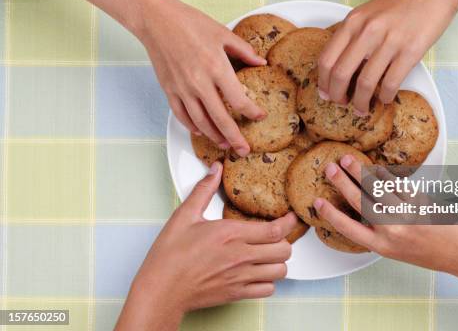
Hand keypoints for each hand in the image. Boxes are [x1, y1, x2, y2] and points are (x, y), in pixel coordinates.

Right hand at [117, 162, 296, 329]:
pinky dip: (268, 281)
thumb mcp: (184, 216)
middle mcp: (240, 256)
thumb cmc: (170, 255)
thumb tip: (215, 169)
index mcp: (230, 234)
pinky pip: (267, 290)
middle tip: (276, 236)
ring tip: (268, 254)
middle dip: (284, 242)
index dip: (288, 223)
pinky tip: (258, 273)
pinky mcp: (236, 294)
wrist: (161, 288)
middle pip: (284, 250)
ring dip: (278, 261)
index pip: (274, 230)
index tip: (291, 217)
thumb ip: (204, 190)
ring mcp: (240, 277)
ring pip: (280, 271)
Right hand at [138, 0, 266, 156]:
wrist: (157, 20)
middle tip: (244, 150)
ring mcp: (182, 89)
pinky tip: (201, 132)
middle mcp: (199, 83)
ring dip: (214, 136)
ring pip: (200, 122)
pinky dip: (192, 127)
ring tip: (225, 144)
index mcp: (216, 68)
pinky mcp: (169, 90)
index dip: (251, 112)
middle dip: (235, 137)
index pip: (238, 100)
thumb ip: (244, 50)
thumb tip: (261, 62)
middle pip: (220, 119)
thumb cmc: (190, 23)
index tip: (260, 116)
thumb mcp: (223, 33)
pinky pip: (182, 115)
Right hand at [313, 154, 457, 272]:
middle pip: (359, 202)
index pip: (347, 228)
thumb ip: (378, 232)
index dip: (330, 214)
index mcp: (381, 246)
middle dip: (341, 183)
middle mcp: (391, 230)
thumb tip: (363, 207)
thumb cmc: (429, 252)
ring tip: (347, 160)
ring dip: (359, 172)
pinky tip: (375, 168)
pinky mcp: (419, 202)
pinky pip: (396, 184)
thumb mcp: (396, 250)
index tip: (317, 202)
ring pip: (376, 188)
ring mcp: (405, 214)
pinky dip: (384, 175)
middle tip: (330, 168)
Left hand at [317, 0, 457, 113]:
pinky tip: (384, 99)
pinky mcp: (410, 51)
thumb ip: (353, 35)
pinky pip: (391, 83)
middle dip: (338, 96)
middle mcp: (367, 32)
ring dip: (360, 102)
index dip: (323, 82)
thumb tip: (342, 67)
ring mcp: (389, 42)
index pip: (326, 59)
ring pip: (365, 83)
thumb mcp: (367, 13)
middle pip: (340, 74)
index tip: (326, 93)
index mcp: (353, 22)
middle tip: (341, 104)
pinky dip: (384, 97)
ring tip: (362, 109)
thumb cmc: (401, 1)